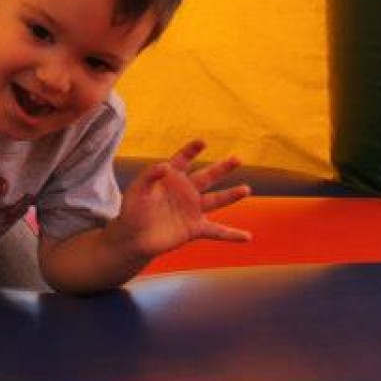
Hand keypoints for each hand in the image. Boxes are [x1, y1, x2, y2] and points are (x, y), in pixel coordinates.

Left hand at [115, 140, 250, 257]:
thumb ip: (149, 177)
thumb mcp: (137, 191)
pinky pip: (217, 231)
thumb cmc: (133, 211)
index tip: (202, 142)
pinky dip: (232, 235)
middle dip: (222, 168)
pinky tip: (247, 237)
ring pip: (216, 200)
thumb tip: (164, 166)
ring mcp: (192, 209)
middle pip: (208, 176)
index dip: (191, 150)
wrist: (134, 238)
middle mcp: (185, 191)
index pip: (183, 160)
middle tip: (238, 158)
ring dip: (232, 195)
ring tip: (246, 189)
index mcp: (171, 178)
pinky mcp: (195, 228)